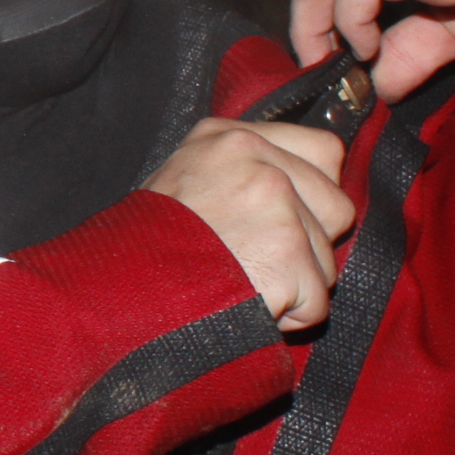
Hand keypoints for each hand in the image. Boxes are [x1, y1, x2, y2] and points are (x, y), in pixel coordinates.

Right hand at [145, 120, 359, 331]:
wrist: (117, 292)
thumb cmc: (145, 248)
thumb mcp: (185, 179)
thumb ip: (243, 173)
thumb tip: (303, 191)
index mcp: (230, 137)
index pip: (325, 151)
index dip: (314, 193)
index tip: (288, 218)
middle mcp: (257, 159)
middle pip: (337, 208)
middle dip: (309, 244)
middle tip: (255, 258)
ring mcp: (274, 204)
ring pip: (327, 259)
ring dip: (295, 284)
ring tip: (239, 282)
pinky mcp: (285, 253)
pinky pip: (317, 301)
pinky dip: (288, 317)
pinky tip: (247, 305)